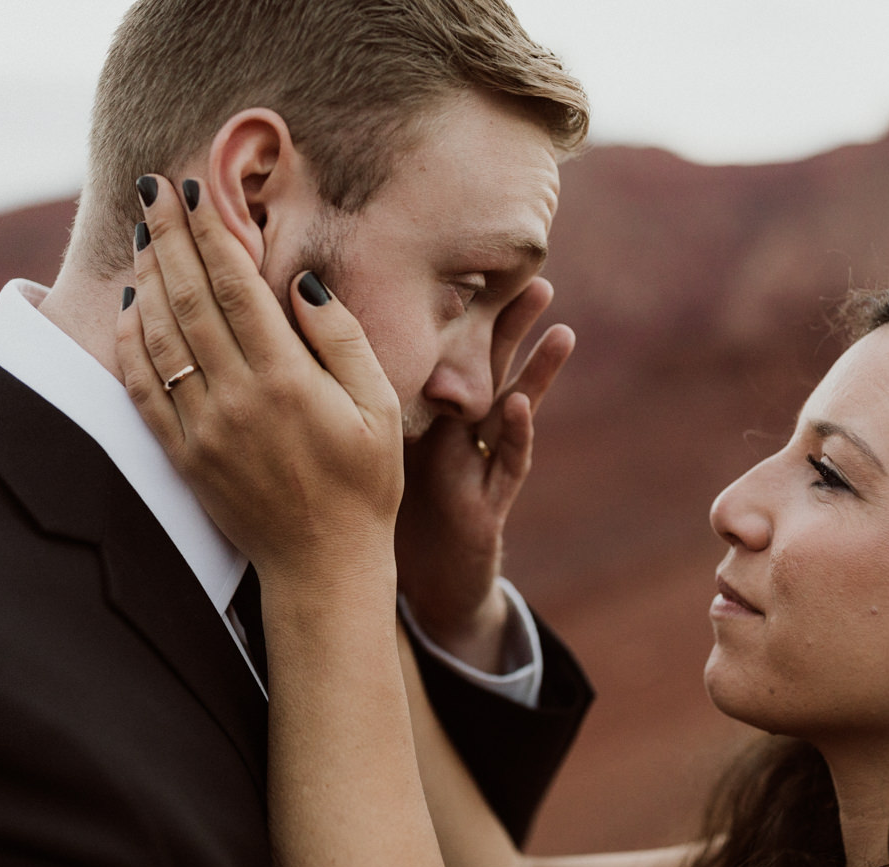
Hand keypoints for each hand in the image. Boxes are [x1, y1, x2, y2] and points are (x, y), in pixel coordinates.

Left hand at [115, 175, 401, 578]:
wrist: (323, 565)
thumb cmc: (365, 483)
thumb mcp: (379, 406)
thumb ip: (340, 338)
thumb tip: (300, 281)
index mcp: (286, 380)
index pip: (235, 285)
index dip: (209, 231)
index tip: (193, 188)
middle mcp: (234, 398)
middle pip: (188, 297)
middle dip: (166, 235)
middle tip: (150, 187)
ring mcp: (201, 428)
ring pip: (159, 335)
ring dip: (145, 277)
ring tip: (140, 233)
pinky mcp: (182, 455)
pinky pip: (141, 387)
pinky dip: (130, 341)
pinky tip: (132, 308)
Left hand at [395, 277, 574, 664]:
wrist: (406, 586)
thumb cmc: (382, 510)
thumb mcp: (372, 443)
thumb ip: (362, 392)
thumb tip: (326, 330)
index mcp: (428, 410)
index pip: (448, 347)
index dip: (463, 306)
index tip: (469, 258)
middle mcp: (461, 432)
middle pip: (489, 367)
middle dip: (513, 324)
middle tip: (537, 277)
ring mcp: (480, 467)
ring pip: (514, 408)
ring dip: (539, 371)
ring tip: (563, 332)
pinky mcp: (489, 504)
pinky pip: (508, 464)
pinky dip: (516, 435)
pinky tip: (521, 406)